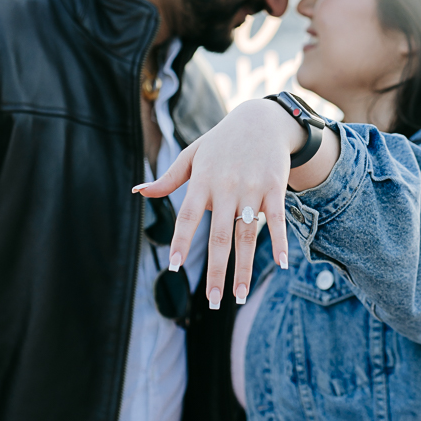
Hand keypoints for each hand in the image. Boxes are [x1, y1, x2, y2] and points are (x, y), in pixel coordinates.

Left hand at [132, 98, 338, 304]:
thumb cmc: (222, 142)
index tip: (174, 266)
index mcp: (202, 180)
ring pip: (248, 235)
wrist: (262, 120)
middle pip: (220, 235)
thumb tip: (138, 192)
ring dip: (244, 268)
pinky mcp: (275, 188)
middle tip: (213, 300)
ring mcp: (253, 189)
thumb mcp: (193, 155)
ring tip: (239, 296)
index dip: (181, 241)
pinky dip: (281, 242)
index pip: (188, 216)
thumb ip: (168, 178)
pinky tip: (281, 265)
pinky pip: (277, 220)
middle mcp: (227, 186)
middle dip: (217, 270)